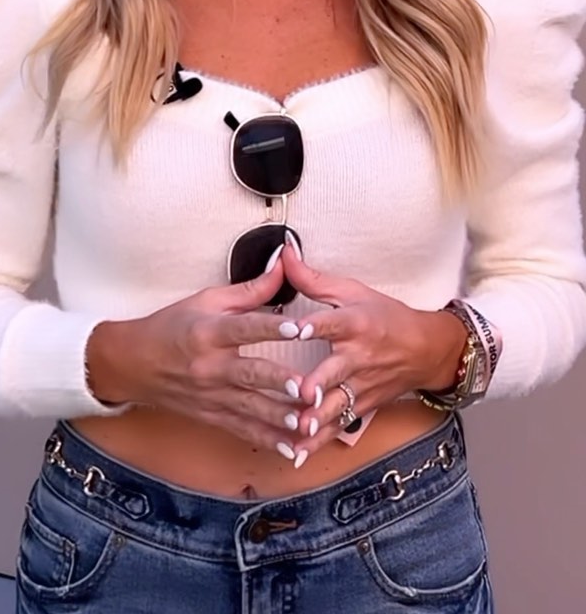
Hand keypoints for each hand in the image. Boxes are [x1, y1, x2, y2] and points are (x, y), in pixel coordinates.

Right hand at [86, 258, 309, 455]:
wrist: (132, 364)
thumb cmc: (172, 325)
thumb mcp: (206, 300)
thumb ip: (249, 289)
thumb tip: (282, 265)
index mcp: (209, 331)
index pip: (244, 328)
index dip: (271, 327)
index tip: (299, 328)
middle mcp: (211, 366)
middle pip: (249, 374)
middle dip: (279, 382)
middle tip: (308, 388)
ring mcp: (211, 395)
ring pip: (250, 408)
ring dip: (279, 417)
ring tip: (306, 423)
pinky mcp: (212, 416)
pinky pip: (243, 430)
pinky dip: (268, 440)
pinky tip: (292, 449)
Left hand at [277, 240, 467, 461]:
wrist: (426, 350)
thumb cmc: (384, 316)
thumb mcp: (353, 292)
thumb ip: (313, 278)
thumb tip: (283, 255)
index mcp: (356, 323)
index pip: (334, 322)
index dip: (314, 325)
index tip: (294, 330)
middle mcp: (359, 356)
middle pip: (335, 372)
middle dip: (317, 384)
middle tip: (298, 393)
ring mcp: (362, 385)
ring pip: (336, 406)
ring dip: (316, 420)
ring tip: (294, 432)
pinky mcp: (362, 406)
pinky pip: (338, 426)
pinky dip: (319, 442)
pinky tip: (298, 455)